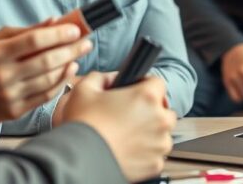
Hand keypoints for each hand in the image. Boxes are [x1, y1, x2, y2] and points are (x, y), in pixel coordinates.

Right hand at [0, 20, 90, 124]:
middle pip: (46, 60)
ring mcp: (9, 95)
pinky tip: (69, 70)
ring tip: (79, 54)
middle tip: (86, 42)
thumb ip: (25, 31)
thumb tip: (55, 20)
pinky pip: (45, 95)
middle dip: (71, 49)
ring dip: (68, 65)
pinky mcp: (14, 110)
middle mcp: (3, 75)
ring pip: (48, 79)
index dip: (58, 35)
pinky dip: (61, 82)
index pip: (34, 41)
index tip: (75, 30)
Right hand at [61, 73, 175, 181]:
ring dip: (151, 132)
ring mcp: (159, 143)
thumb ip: (102, 78)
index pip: (158, 83)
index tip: (136, 92)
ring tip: (127, 136)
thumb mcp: (84, 89)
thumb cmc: (83, 125)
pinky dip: (146, 153)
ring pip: (162, 133)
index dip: (145, 85)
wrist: (79, 160)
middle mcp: (159, 119)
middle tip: (130, 116)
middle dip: (151, 111)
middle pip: (164, 109)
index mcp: (146, 97)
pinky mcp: (155, 163)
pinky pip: (156, 154)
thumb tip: (112, 79)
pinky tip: (128, 150)